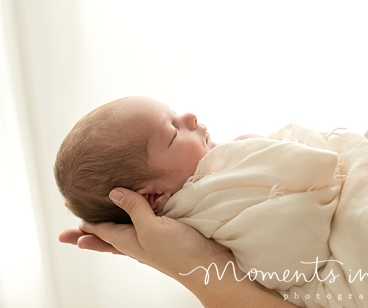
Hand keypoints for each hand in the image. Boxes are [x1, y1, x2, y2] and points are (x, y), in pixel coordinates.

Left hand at [58, 188, 232, 277]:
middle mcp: (136, 241)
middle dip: (86, 232)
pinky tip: (135, 225)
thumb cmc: (179, 251)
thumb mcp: (152, 228)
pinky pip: (144, 227)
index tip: (68, 205)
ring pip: (123, 232)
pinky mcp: (167, 235)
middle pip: (105, 235)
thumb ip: (134, 209)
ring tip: (91, 232)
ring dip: (108, 228)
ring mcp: (151, 240)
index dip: (83, 218)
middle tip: (66, 235)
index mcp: (127, 240)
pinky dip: (133, 224)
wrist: (209, 266)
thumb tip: (113, 193)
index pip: (98, 228)